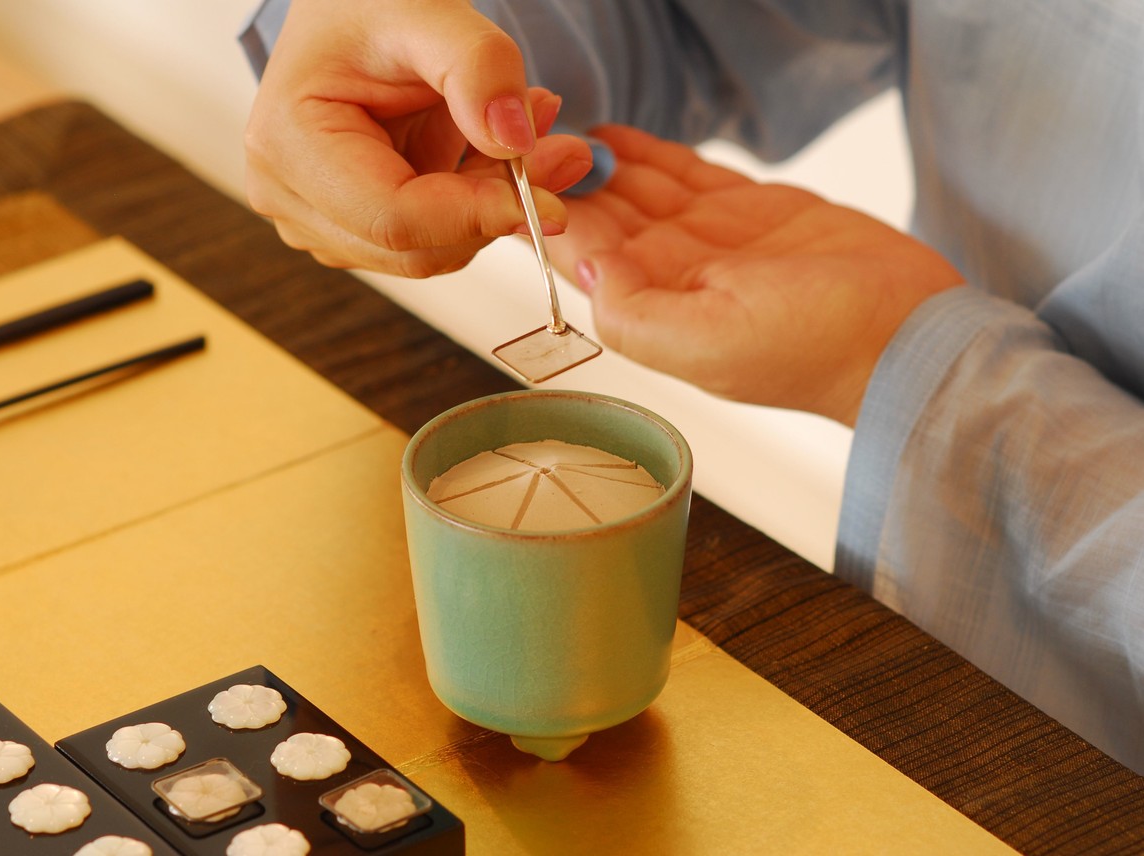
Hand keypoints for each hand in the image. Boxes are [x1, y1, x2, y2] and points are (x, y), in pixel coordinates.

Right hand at [244, 0, 593, 277]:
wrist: (349, 9)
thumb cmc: (365, 3)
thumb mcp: (428, 10)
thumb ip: (477, 68)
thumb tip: (514, 140)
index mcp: (288, 145)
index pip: (393, 218)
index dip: (475, 217)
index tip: (549, 202)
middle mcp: (291, 197)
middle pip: (414, 247)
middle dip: (496, 209)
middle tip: (563, 153)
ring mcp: (318, 220)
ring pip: (431, 251)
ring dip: (493, 202)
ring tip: (533, 130)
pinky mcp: (352, 227)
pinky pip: (433, 239)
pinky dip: (479, 201)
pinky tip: (500, 147)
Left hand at [546, 125, 963, 425]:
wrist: (904, 333)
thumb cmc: (813, 350)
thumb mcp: (707, 342)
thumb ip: (633, 310)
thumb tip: (580, 259)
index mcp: (650, 309)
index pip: (574, 254)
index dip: (538, 211)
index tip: (507, 166)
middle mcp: (670, 276)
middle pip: (597, 217)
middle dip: (560, 176)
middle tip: (526, 129)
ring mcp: (708, 241)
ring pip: (634, 191)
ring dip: (595, 159)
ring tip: (556, 120)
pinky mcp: (748, 210)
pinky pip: (683, 173)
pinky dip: (647, 153)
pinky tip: (613, 133)